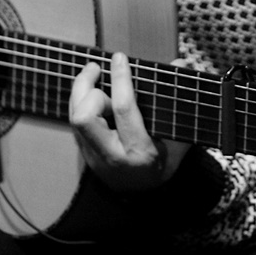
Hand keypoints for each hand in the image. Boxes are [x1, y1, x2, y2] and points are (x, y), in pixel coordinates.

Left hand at [69, 52, 190, 191]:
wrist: (148, 196)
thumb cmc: (167, 162)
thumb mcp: (180, 136)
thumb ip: (180, 100)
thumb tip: (181, 64)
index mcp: (140, 152)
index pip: (123, 109)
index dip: (121, 78)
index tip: (120, 58)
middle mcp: (112, 156)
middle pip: (85, 117)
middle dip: (89, 89)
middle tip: (102, 73)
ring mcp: (94, 157)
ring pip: (75, 118)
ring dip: (82, 92)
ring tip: (95, 76)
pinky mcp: (85, 154)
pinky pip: (74, 122)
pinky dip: (81, 101)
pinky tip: (93, 92)